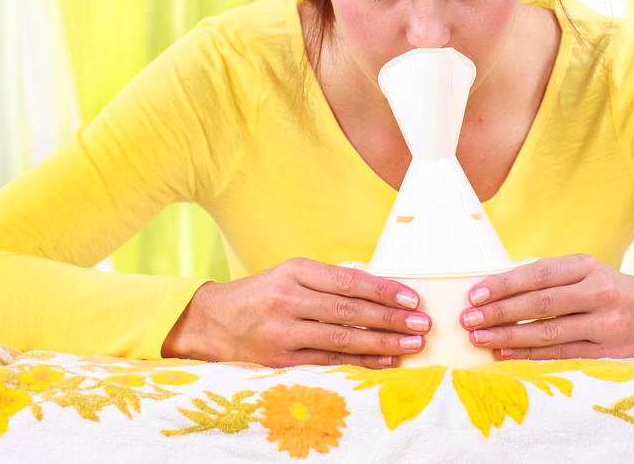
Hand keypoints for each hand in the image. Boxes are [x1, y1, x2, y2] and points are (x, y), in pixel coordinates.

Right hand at [162, 258, 429, 367]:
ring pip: (342, 339)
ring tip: (411, 344)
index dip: (384, 290)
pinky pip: (328, 362)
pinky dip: (361, 362)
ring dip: (382, 343)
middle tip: (421, 324)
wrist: (212, 321)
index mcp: (294, 271)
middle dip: (391, 318)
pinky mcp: (279, 361)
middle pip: (350, 311)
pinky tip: (385, 361)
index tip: (412, 298)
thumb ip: (330, 279)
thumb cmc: (262, 294)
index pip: (349, 281)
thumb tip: (378, 284)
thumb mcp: (291, 273)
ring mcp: (282, 332)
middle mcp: (288, 300)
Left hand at [458, 254, 633, 359]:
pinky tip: (506, 355)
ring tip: (480, 339)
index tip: (474, 295)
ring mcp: (605, 324)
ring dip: (509, 337)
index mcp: (586, 266)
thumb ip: (548, 278)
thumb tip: (496, 288)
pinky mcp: (609, 352)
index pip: (537, 274)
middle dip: (499, 313)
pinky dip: (530, 356)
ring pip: (548, 333)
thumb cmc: (610, 291)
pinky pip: (561, 355)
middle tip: (468, 320)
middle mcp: (597, 292)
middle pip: (540, 304)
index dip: (503, 285)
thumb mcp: (585, 273)